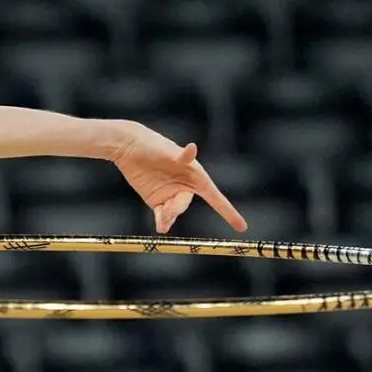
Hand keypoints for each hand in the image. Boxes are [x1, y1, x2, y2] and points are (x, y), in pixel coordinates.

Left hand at [110, 121, 246, 233]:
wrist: (129, 146)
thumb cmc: (152, 145)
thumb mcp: (167, 151)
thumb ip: (180, 156)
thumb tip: (192, 148)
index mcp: (194, 174)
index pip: (215, 196)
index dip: (228, 212)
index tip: (242, 227)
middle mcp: (185, 185)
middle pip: (185, 204)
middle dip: (177, 209)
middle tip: (166, 211)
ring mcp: (170, 194)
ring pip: (173, 212)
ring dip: (168, 217)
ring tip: (161, 220)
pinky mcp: (156, 200)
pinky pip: (162, 215)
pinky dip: (162, 221)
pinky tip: (160, 226)